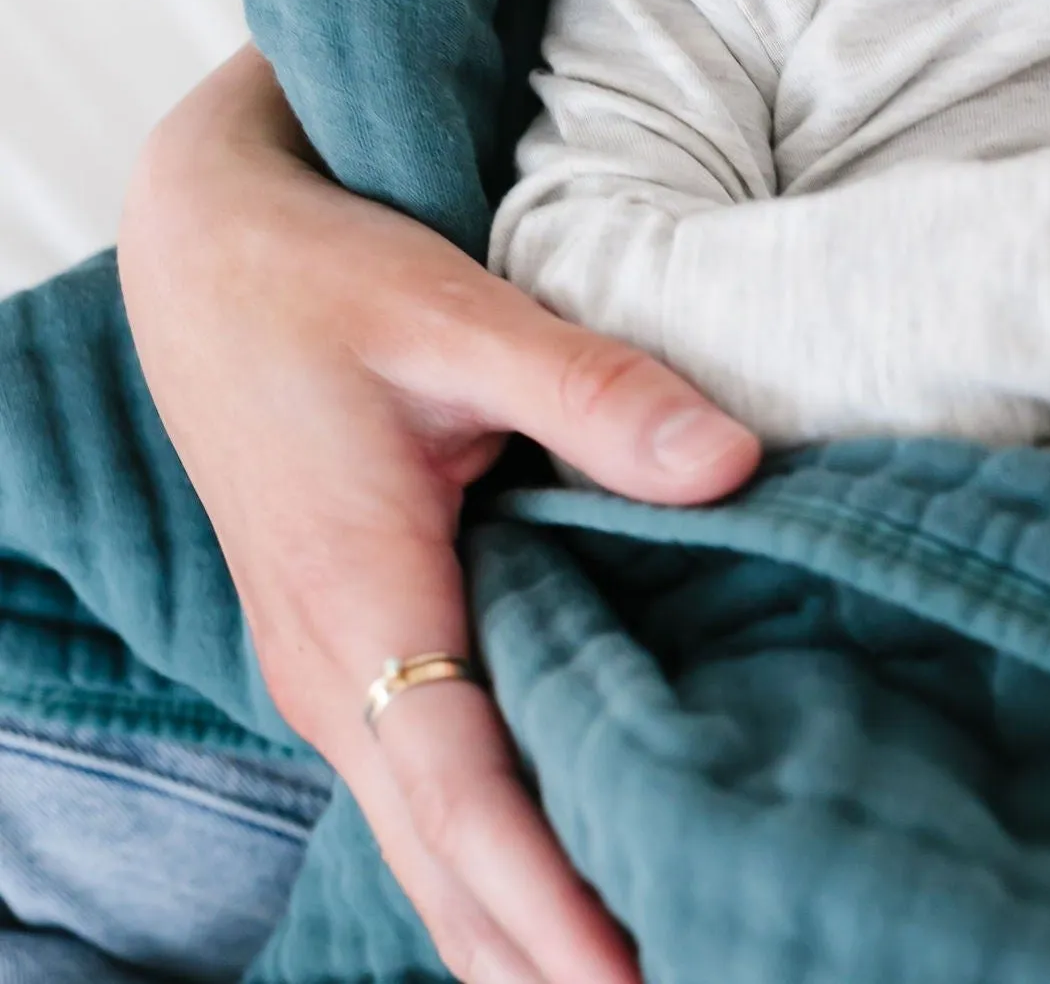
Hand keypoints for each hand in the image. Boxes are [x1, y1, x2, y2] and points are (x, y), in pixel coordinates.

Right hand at [120, 47, 760, 983]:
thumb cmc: (323, 281)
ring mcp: (332, 668)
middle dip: (543, 953)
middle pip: (441, 860)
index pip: (461, 797)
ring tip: (648, 962)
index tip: (632, 980)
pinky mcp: (351, 645)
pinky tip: (574, 867)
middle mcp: (331, 666)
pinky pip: (424, 782)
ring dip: (518, 919)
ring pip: (427, 838)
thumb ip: (594, 392)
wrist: (204, 256)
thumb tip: (728, 464)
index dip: (546, 904)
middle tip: (687, 982)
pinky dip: (492, 852)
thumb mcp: (458, 316)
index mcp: (357, 598)